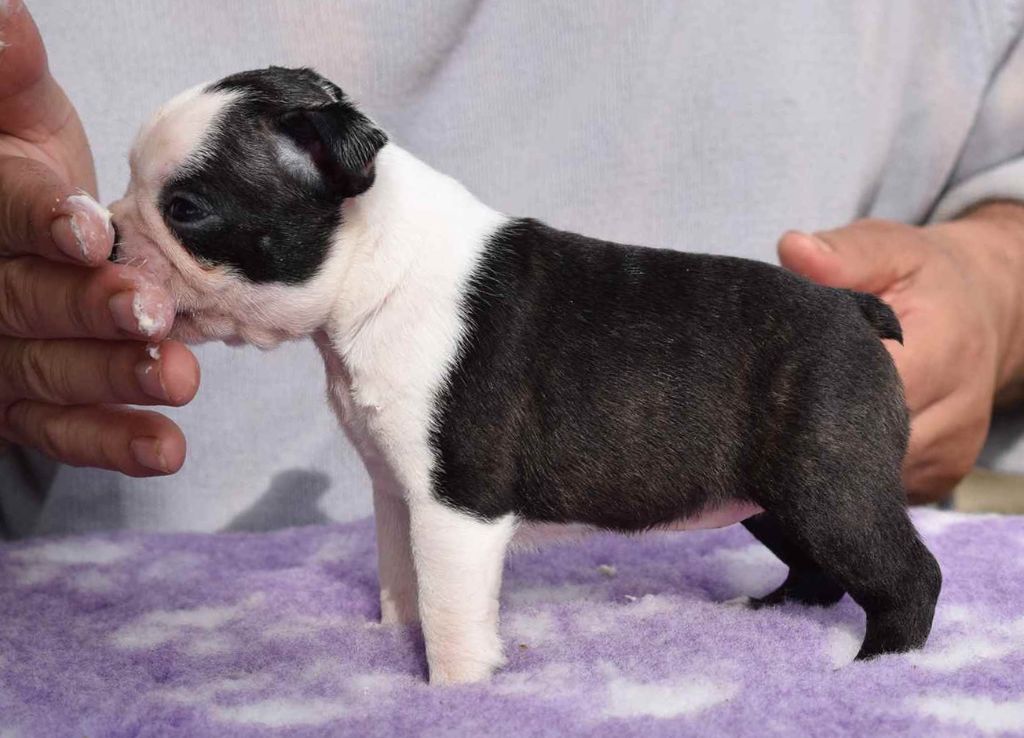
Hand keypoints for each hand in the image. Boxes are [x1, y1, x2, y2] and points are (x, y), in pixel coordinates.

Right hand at [0, 2, 198, 474]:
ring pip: (47, 368)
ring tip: (179, 378)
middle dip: (88, 308)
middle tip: (151, 312)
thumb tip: (8, 18)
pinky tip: (166, 448)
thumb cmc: (26, 175)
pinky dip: (112, 440)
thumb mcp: (18, 121)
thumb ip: (7, 82)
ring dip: (114, 376)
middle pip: (24, 300)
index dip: (40, 219)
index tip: (90, 230)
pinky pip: (61, 429)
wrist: (26, 245)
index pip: (0, 209)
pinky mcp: (21, 405)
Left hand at [778, 204, 1023, 502]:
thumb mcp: (890, 248)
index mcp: (942, 355)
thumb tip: (793, 249)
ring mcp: (946, 460)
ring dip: (825, 453)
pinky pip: (878, 488)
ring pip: (865, 477)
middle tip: (760, 408)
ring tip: (790, 420)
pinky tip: (822, 439)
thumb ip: (844, 253)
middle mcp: (952, 419)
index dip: (805, 394)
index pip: (859, 395)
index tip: (764, 384)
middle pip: (859, 449)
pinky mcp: (937, 483)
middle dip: (806, 431)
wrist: (983, 314)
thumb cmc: (924, 279)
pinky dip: (846, 468)